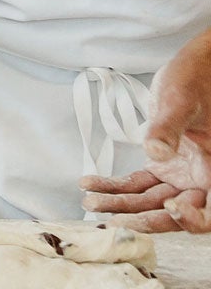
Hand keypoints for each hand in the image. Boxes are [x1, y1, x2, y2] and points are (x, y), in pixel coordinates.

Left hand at [82, 33, 210, 232]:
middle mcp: (201, 178)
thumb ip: (169, 128)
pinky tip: (90, 184)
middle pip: (176, 212)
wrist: (193, 69)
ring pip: (152, 201)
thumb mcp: (180, 101)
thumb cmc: (195, 80)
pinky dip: (115, 187)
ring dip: (122, 205)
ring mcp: (181, 174)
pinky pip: (139, 184)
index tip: (170, 208)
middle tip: (113, 218)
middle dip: (145, 218)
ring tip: (90, 202)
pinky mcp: (163, 166)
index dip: (193, 218)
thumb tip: (157, 152)